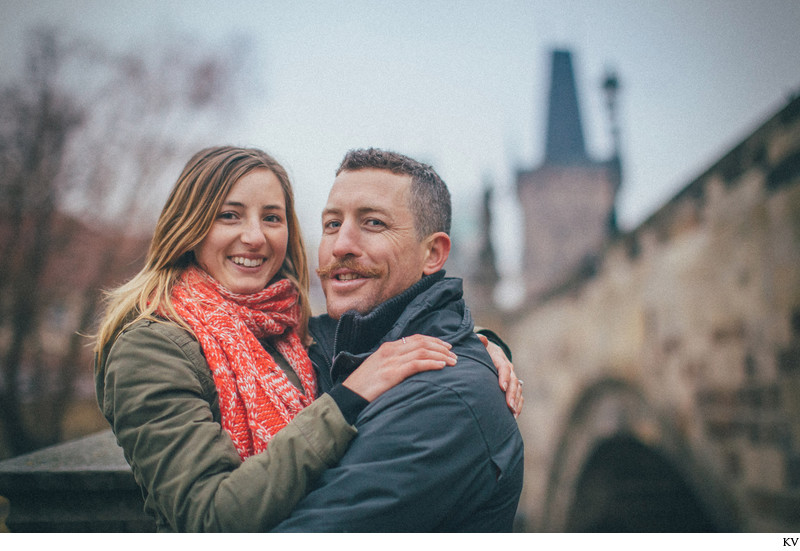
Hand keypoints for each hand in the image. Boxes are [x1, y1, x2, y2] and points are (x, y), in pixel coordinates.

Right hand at [342, 335, 456, 401]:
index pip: (415, 339)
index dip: (433, 341)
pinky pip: (416, 364)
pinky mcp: (392, 373)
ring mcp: (391, 361)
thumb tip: (411, 367)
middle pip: (422, 343)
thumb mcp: (378, 369)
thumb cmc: (363, 387)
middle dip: (441, 348)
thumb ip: (393, 364)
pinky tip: (442, 366)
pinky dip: (431, 363)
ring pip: (422, 352)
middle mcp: (390, 351)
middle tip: (454, 354)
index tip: (446, 346)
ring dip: (441, 356)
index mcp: (387, 348)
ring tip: (453, 362)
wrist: (347, 397)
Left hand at [478, 335, 523, 417]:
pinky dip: (518, 405)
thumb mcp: (479, 345)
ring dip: (516, 402)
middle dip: (512, 394)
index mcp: (500, 358)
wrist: (489, 351)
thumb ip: (480, 342)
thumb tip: (482, 338)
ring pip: (518, 390)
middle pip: (514, 381)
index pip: (504, 368)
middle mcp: (509, 368)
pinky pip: (519, 396)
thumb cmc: (481, 350)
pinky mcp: (513, 386)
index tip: (502, 387)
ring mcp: (512, 377)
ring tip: (512, 413)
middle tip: (508, 406)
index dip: (504, 377)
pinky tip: (514, 416)